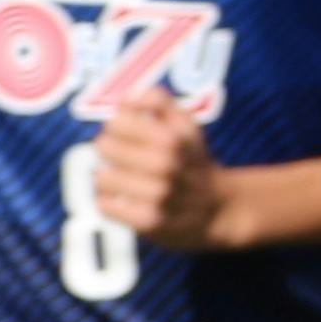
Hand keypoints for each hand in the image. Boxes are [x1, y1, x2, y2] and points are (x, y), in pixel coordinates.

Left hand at [88, 97, 232, 249]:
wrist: (218, 209)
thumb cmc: (193, 162)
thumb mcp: (186, 125)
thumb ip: (158, 101)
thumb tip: (127, 99)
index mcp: (172, 137)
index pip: (115, 121)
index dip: (115, 126)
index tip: (125, 134)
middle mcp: (166, 164)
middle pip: (104, 147)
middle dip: (108, 150)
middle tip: (121, 158)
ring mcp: (157, 195)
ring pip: (102, 178)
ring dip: (106, 178)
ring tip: (120, 180)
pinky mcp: (149, 222)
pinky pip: (106, 206)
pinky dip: (108, 203)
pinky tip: (122, 200)